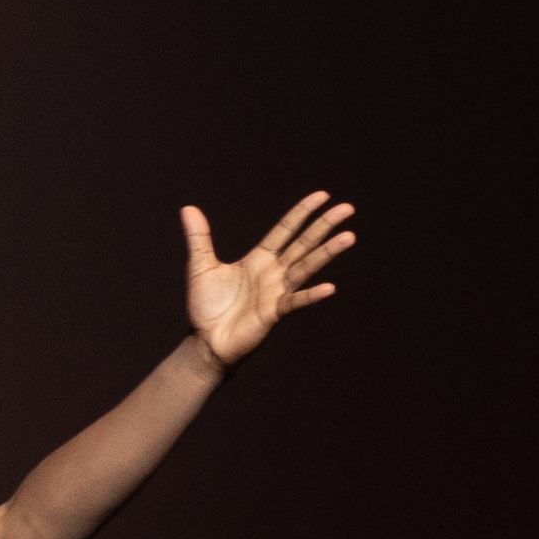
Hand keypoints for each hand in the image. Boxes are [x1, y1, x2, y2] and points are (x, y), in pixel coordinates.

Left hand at [182, 190, 359, 368]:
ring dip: (327, 253)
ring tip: (349, 237)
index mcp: (259, 259)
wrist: (205, 342)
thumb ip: (199, 238)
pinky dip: (310, 296)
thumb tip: (188, 208)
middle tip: (348, 208)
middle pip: (304, 244)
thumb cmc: (206, 306)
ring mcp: (276, 293)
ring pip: (306, 267)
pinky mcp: (273, 314)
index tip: (322, 196)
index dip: (302, 213)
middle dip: (324, 226)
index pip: (285, 230)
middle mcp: (273, 273)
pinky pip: (295, 302)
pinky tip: (329, 288)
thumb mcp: (200, 266)